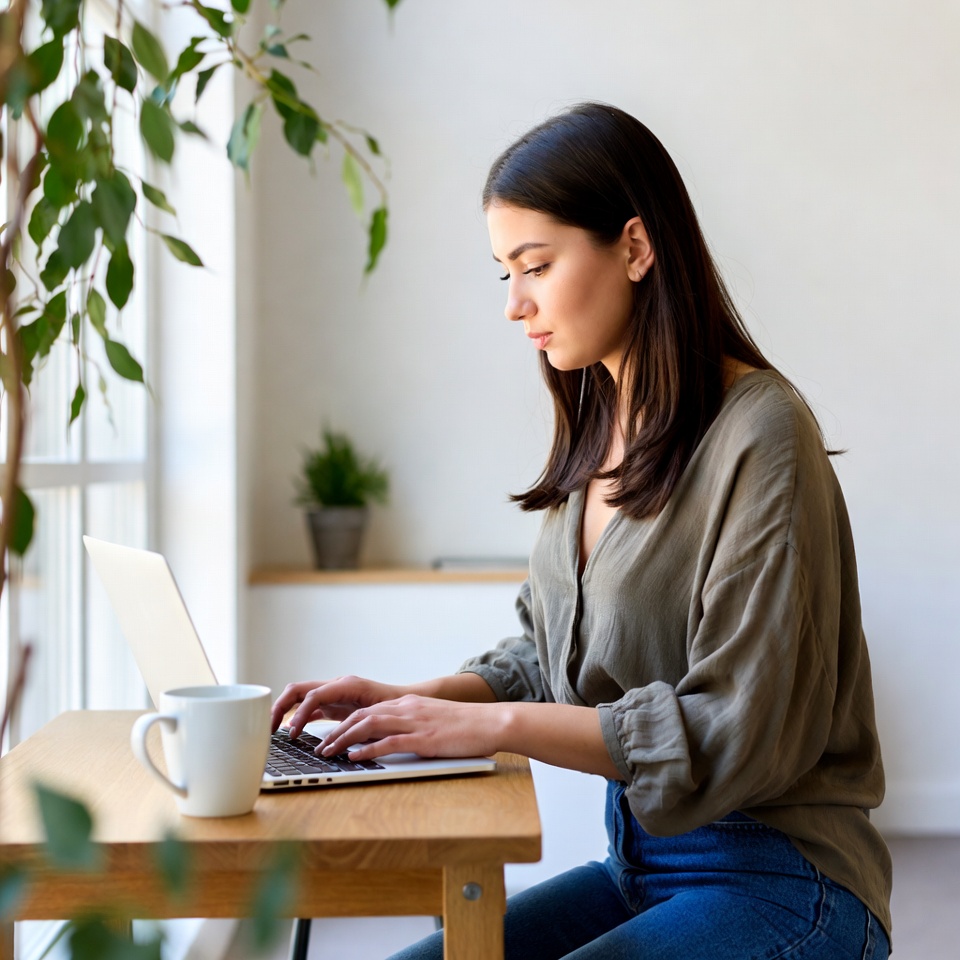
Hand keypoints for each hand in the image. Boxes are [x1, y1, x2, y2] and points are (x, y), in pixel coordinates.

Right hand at [271, 676, 403, 736]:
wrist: (406, 702)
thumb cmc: (394, 707)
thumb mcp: (376, 716)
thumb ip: (356, 724)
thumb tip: (336, 739)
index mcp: (345, 685)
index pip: (312, 695)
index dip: (299, 714)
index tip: (292, 733)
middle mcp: (336, 685)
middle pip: (298, 690)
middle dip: (280, 706)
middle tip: (269, 728)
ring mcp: (333, 693)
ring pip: (300, 696)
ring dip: (285, 710)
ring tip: (272, 729)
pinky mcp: (333, 703)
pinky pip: (309, 706)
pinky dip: (297, 716)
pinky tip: (290, 731)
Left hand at [318, 695, 501, 760]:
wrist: (491, 722)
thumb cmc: (467, 726)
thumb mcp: (433, 721)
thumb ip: (412, 727)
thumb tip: (392, 741)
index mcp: (409, 704)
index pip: (368, 711)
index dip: (345, 724)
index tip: (330, 736)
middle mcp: (407, 709)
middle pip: (362, 716)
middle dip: (337, 732)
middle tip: (321, 747)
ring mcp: (414, 722)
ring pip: (369, 725)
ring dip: (344, 740)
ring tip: (328, 752)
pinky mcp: (423, 738)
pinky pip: (388, 742)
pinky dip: (367, 750)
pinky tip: (355, 757)